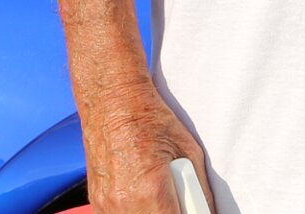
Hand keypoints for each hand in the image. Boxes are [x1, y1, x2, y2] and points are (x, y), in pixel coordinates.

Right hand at [84, 86, 210, 212]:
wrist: (111, 101)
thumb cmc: (148, 118)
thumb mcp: (188, 150)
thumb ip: (200, 189)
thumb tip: (207, 210)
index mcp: (150, 190)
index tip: (191, 209)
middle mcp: (124, 203)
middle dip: (169, 212)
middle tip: (176, 200)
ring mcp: (107, 205)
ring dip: (152, 212)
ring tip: (159, 194)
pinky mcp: (97, 202)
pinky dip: (135, 210)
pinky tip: (141, 194)